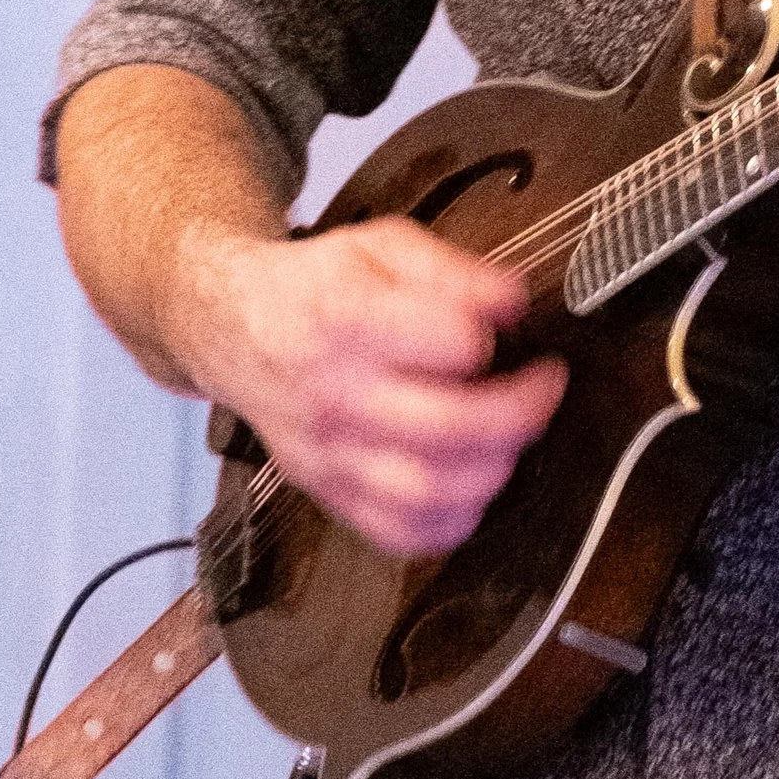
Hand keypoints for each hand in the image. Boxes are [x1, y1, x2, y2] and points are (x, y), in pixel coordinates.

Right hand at [172, 210, 567, 558]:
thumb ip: (453, 271)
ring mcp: (329, 453)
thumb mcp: (382, 245)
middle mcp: (334, 393)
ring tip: (510, 438)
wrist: (234, 328)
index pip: (449, 341)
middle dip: (519, 413)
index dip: (493, 333)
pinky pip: (398, 534)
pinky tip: (471, 486)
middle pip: (446, 428)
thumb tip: (511, 304)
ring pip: (425, 493)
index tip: (512, 327)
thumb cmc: (316, 288)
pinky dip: (450, 522)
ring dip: (492, 471)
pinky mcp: (329, 492)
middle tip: (544, 387)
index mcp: (345, 318)